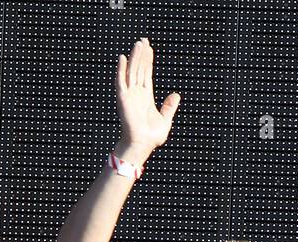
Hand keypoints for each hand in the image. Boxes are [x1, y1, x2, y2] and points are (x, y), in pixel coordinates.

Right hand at [115, 37, 180, 158]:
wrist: (142, 146)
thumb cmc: (151, 138)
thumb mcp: (165, 120)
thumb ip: (169, 107)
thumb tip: (176, 95)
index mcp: (146, 97)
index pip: (146, 74)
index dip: (148, 61)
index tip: (149, 48)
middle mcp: (137, 93)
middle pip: (139, 69)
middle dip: (142, 55)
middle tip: (144, 40)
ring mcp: (129, 95)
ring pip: (132, 71)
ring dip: (135, 57)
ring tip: (139, 44)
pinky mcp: (123, 99)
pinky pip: (121, 81)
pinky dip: (121, 70)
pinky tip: (123, 58)